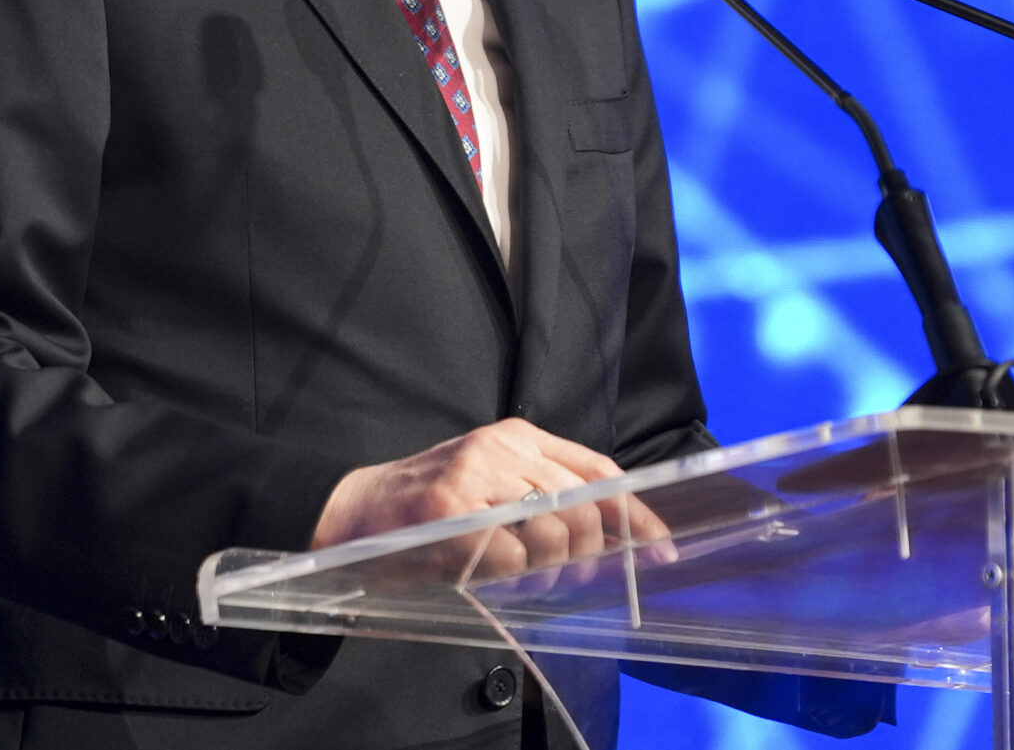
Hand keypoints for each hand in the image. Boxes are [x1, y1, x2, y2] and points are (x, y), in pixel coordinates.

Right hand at [309, 418, 671, 575]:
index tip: (659, 548)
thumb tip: (608, 537)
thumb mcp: (493, 486)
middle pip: (584, 506)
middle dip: (587, 554)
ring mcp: (476, 474)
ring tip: (527, 577)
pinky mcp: (451, 507)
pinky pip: (510, 553)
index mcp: (519, 436)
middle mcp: (503, 447)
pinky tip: (491, 573)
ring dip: (549, 570)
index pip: (599, 471)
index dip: (635, 514)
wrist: (354, 511)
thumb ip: (545, 498)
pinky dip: (510, 575)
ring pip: (553, 529)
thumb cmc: (430, 509)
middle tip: (568, 577)